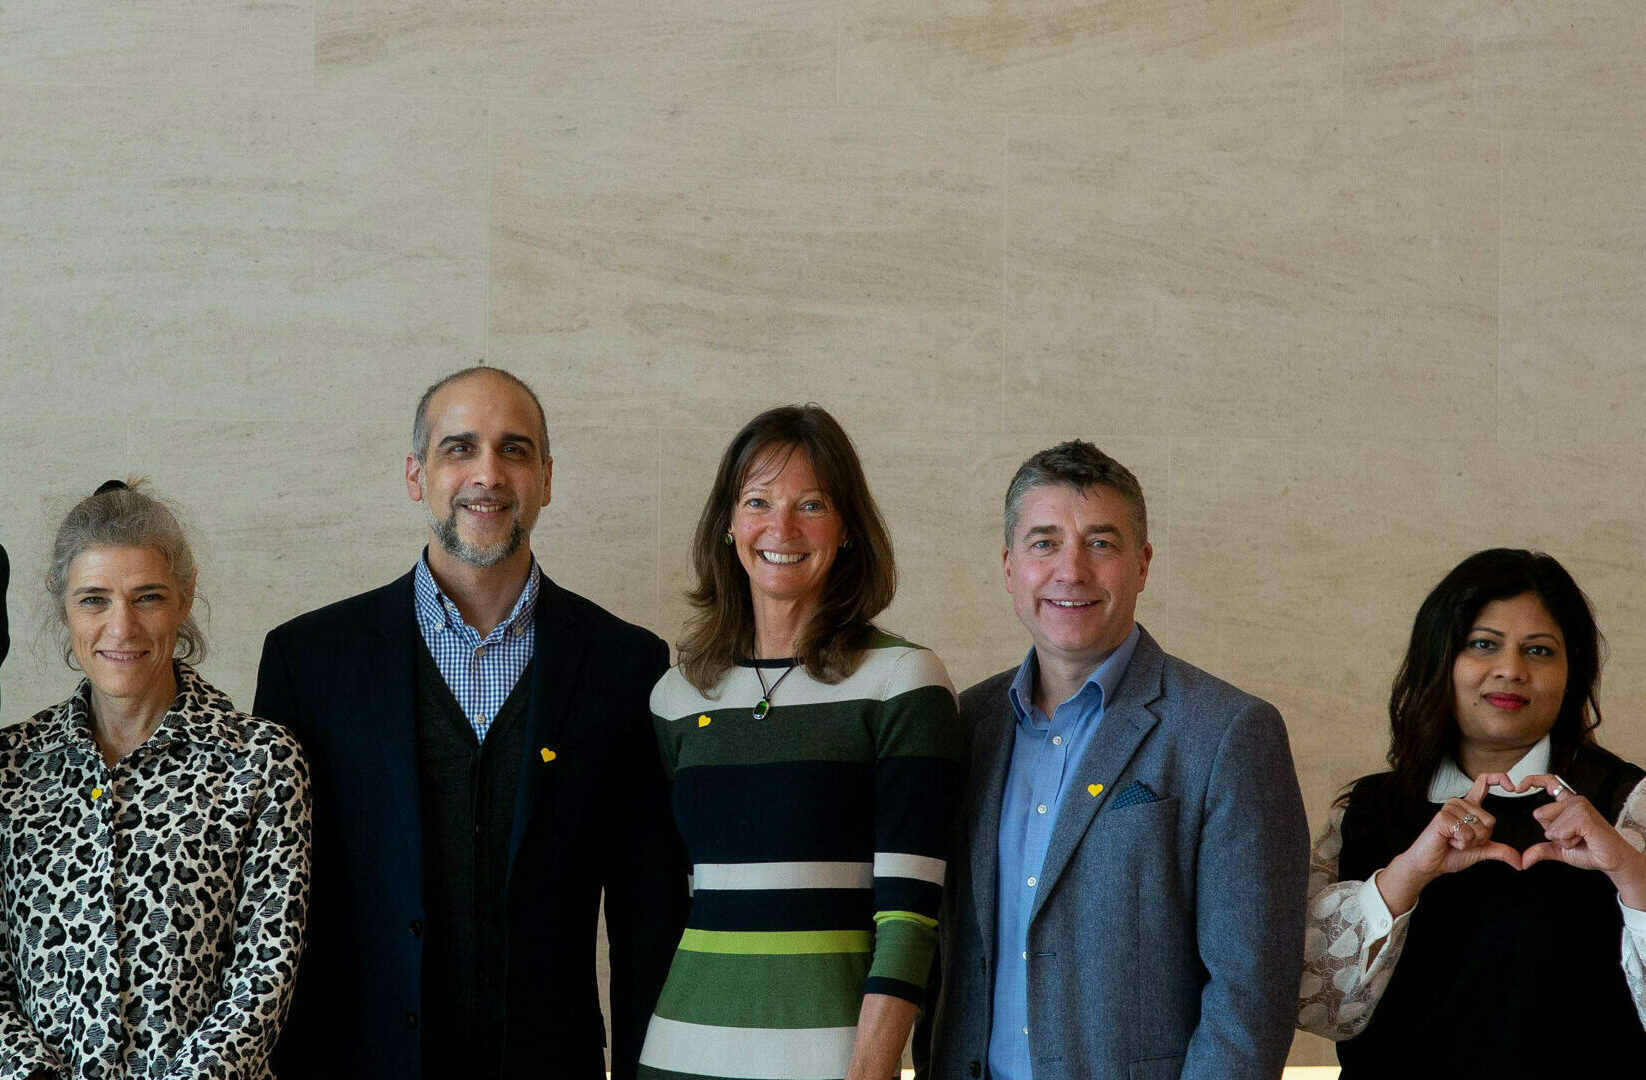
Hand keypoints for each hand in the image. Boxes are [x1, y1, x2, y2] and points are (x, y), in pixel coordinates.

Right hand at [1378, 771, 1520, 916]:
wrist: (1431, 864)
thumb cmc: (1452, 854)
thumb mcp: (1481, 851)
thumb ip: (1501, 851)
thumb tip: (1521, 862)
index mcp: (1469, 806)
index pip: (1484, 783)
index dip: (1500, 779)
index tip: (1513, 788)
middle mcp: (1460, 803)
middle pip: (1490, 820)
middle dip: (1481, 839)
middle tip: (1462, 840)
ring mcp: (1450, 808)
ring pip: (1479, 828)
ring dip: (1470, 842)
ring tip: (1453, 840)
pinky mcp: (1442, 817)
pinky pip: (1466, 833)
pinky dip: (1462, 843)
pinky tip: (1448, 840)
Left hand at [1518, 774, 1645, 907]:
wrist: (1612, 860)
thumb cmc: (1591, 851)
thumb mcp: (1560, 849)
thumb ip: (1541, 850)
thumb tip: (1522, 861)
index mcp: (1568, 803)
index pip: (1548, 782)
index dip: (1532, 780)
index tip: (1518, 787)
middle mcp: (1574, 800)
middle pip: (1539, 814)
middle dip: (1552, 832)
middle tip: (1574, 836)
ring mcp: (1579, 806)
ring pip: (1549, 826)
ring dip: (1562, 839)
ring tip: (1581, 838)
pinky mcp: (1583, 816)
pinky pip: (1558, 832)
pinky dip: (1568, 842)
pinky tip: (1584, 839)